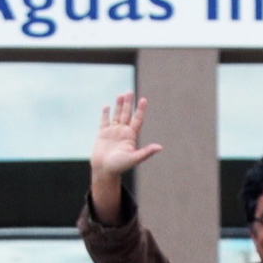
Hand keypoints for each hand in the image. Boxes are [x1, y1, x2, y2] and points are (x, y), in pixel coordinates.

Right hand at [89, 93, 161, 220]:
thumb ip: (146, 152)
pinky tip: (107, 105)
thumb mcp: (134, 158)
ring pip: (117, 115)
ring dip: (119, 105)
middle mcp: (123, 132)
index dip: (141, 110)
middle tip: (130, 92)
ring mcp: (112, 132)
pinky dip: (105, 113)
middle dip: (129, 104)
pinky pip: (104, 120)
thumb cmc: (119, 166)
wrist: (104, 170)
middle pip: (127, 114)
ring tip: (121, 95)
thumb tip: (160, 147)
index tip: (144, 100)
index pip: (137, 120)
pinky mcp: (102, 133)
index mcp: (131, 136)